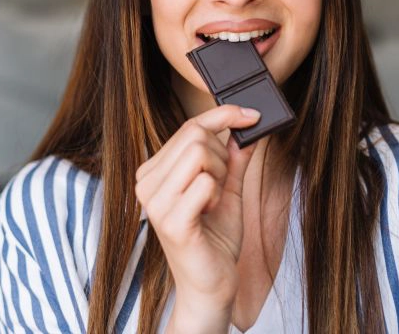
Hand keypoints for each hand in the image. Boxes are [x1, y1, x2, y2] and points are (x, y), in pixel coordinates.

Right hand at [135, 104, 259, 329]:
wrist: (211, 285)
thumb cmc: (215, 239)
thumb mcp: (228, 189)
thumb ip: (234, 158)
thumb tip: (246, 127)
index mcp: (155, 172)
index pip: (188, 127)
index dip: (223, 114)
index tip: (251, 114)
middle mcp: (147, 183)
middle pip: (195, 136)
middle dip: (222, 155)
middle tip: (223, 184)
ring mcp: (155, 202)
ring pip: (199, 153)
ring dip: (220, 174)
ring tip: (214, 201)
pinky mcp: (170, 221)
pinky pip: (206, 183)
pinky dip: (218, 195)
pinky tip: (210, 215)